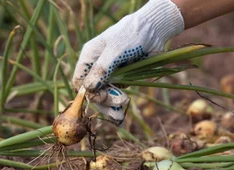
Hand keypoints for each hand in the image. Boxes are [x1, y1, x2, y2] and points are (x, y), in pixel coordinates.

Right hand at [72, 0, 183, 124]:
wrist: (153, 31)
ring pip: (104, 96)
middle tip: (118, 106)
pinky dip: (118, 103)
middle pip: (92, 92)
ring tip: (120, 115)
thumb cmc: (131, 35)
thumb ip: (102, 68)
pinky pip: (116, 95)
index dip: (87, 92)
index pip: (79, 81)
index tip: (101, 96)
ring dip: (111, 106)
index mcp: (89, 57)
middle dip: (103, 101)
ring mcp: (109, 75)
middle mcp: (96, 68)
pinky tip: (122, 109)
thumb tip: (88, 88)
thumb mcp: (116, 50)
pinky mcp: (121, 79)